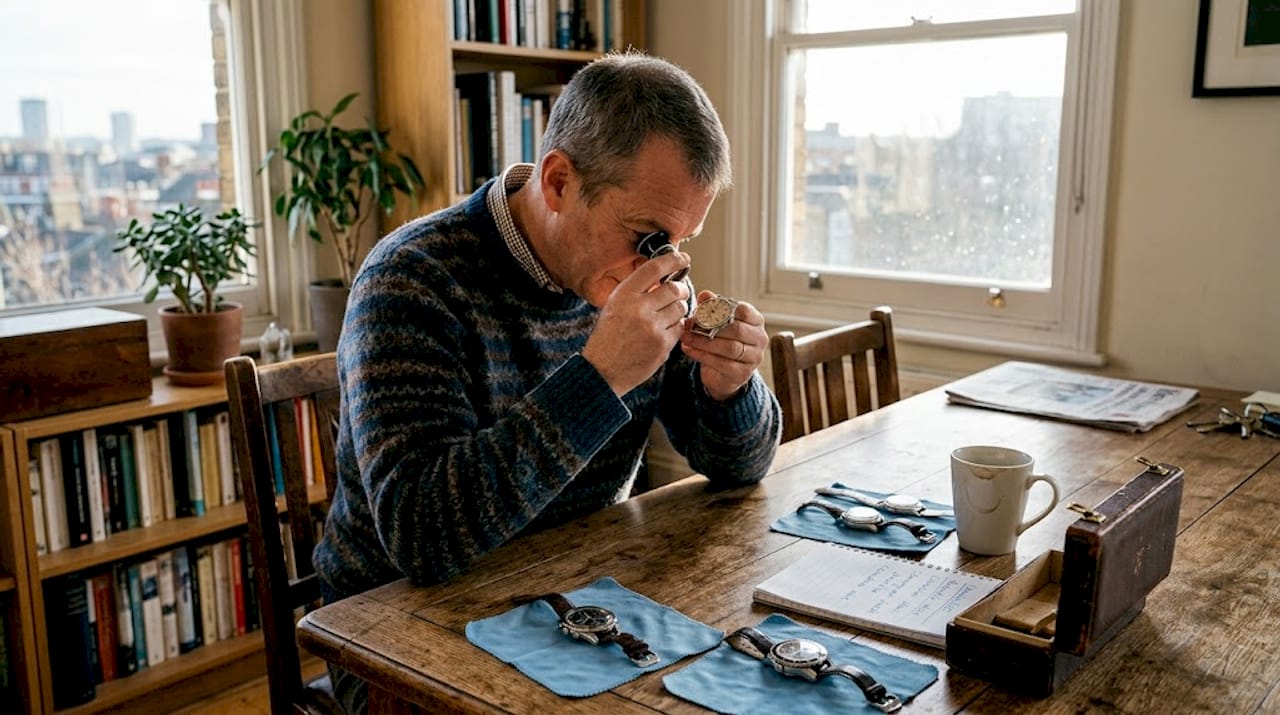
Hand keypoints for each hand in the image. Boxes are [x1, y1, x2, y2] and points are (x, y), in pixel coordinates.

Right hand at [582, 251, 692, 395]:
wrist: (602, 370)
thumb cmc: (608, 337)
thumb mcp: (614, 307)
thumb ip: (637, 292)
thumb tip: (664, 278)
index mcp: (623, 295)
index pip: (654, 268)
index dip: (673, 260)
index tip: (684, 259)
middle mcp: (638, 308)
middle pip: (674, 289)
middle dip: (681, 290)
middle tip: (679, 293)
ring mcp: (652, 327)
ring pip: (680, 308)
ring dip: (678, 309)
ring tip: (667, 316)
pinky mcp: (662, 345)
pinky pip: (679, 328)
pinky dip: (676, 327)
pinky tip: (664, 331)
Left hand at [680, 290, 765, 400]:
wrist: (723, 374)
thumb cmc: (720, 342)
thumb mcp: (716, 323)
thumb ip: (711, 308)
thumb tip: (705, 294)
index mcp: (756, 321)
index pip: (744, 310)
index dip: (722, 309)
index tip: (702, 309)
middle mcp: (759, 339)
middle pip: (736, 330)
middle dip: (710, 326)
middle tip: (689, 324)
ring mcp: (753, 358)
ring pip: (730, 348)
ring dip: (704, 342)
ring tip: (686, 337)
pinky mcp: (742, 374)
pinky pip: (722, 363)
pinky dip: (702, 355)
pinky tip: (688, 349)